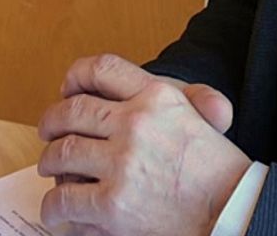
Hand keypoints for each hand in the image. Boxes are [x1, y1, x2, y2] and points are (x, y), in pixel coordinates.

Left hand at [38, 54, 249, 235]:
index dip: (77, 75)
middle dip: (52, 121)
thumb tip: (145, 91)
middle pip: (71, 111)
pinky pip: (61, 199)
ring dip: (49, 163)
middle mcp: (136, 122)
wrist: (227, 207)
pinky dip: (54, 205)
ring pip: (60, 154)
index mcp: (157, 95)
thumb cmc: (212, 164)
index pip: (103, 69)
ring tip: (53, 168)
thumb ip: (174, 93)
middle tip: (49, 131)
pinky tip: (60, 208)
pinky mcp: (110, 203)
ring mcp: (121, 163)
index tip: (68, 88)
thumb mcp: (199, 115)